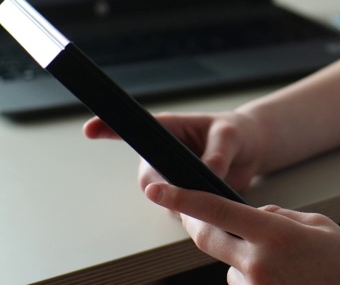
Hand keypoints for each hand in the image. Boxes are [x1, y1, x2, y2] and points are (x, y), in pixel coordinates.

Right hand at [83, 111, 264, 194]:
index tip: (89, 129)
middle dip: (163, 188)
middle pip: (148, 178)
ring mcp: (171, 178)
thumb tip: (209, 172)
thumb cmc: (236, 133)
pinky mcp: (183, 196)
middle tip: (192, 186)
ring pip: (163, 199)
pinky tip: (212, 207)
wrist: (249, 151)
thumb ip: (218, 153)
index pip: (134, 127)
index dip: (109, 127)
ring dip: (182, 202)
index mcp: (169, 129)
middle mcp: (163, 155)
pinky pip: (180, 210)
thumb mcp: (230, 136)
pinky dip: (194, 212)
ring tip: (212, 191)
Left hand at [146, 183, 339, 284]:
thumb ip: (279, 217)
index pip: (216, 211)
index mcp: (274, 234)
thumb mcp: (321, 226)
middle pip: (209, 240)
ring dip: (248, 260)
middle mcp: (258, 265)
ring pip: (233, 266)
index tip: (157, 189)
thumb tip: (252, 218)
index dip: (182, 198)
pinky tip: (291, 281)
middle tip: (197, 216)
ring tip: (293, 268)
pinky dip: (259, 280)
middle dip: (199, 225)